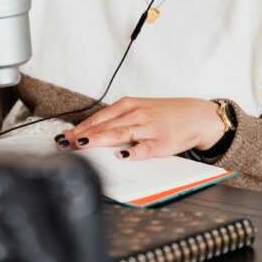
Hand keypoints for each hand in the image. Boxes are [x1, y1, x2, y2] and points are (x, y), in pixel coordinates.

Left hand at [55, 97, 224, 159]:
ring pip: (120, 133)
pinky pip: (145, 149)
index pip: (99, 117)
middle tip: (66, 143)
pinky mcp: (162, 143)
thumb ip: (118, 119)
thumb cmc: (165, 115)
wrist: (197, 115)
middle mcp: (137, 114)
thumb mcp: (140, 109)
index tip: (64, 136)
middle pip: (105, 125)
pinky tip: (122, 156)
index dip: (81, 127)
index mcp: (129, 105)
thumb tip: (90, 132)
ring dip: (100, 139)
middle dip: (83, 135)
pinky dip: (133, 152)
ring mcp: (149, 128)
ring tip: (83, 144)